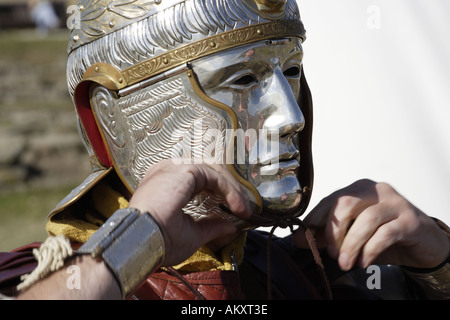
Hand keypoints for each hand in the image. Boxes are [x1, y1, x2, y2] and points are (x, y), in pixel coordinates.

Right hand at [129, 160, 250, 266]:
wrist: (142, 241)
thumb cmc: (158, 239)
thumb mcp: (190, 234)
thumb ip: (211, 227)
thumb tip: (229, 226)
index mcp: (165, 182)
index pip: (199, 179)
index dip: (220, 192)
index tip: (235, 211)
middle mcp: (169, 170)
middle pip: (209, 172)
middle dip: (229, 189)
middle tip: (243, 208)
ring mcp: (176, 167)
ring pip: (214, 172)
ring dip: (231, 190)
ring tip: (243, 209)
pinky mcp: (186, 169)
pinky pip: (215, 176)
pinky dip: (230, 191)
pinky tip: (238, 207)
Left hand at [294, 179, 449, 270]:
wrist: (424, 242)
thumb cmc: (386, 234)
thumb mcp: (353, 235)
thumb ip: (328, 235)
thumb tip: (300, 239)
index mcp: (358, 189)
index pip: (331, 199)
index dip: (314, 219)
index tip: (302, 239)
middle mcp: (376, 190)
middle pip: (346, 203)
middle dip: (333, 232)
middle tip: (330, 254)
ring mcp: (395, 203)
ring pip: (366, 219)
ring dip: (351, 244)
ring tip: (345, 263)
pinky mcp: (410, 220)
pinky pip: (386, 233)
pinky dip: (370, 250)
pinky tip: (363, 262)